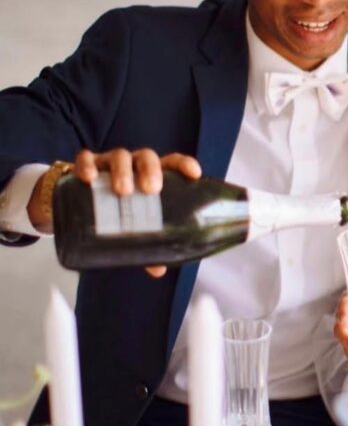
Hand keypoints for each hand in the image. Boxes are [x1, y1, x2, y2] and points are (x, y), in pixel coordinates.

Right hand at [29, 148, 200, 276]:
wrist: (74, 205)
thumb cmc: (114, 213)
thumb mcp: (131, 228)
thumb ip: (146, 246)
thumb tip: (158, 269)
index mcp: (150, 177)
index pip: (172, 163)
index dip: (184, 164)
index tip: (194, 173)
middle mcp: (132, 167)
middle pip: (146, 157)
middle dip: (151, 170)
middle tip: (151, 189)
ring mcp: (108, 164)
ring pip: (119, 156)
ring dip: (122, 170)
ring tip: (122, 191)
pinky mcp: (83, 166)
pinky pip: (85, 159)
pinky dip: (87, 165)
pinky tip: (89, 177)